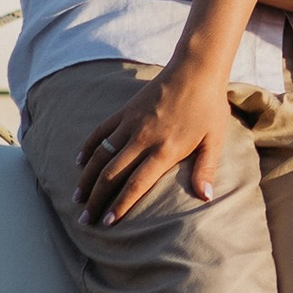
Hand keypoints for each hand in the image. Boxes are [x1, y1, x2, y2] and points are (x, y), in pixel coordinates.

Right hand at [77, 57, 231, 225]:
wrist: (196, 69)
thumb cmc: (208, 106)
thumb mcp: (214, 139)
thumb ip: (206, 169)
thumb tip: (206, 198)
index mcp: (164, 149)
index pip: (136, 184)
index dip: (120, 205)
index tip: (107, 223)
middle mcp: (142, 138)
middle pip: (112, 174)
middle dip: (97, 200)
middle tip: (85, 220)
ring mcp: (130, 123)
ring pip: (101, 155)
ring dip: (87, 179)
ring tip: (77, 199)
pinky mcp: (125, 111)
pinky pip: (100, 131)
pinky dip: (88, 147)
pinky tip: (79, 162)